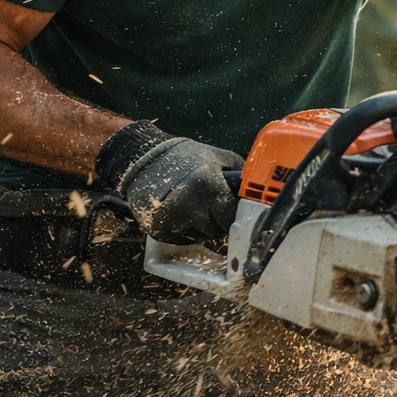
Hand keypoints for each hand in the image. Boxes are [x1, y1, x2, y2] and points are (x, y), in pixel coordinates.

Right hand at [97, 122, 243, 243]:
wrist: (142, 158)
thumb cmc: (182, 156)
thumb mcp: (214, 156)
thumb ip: (237, 172)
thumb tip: (254, 188)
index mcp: (209, 187)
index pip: (232, 217)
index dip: (233, 216)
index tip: (232, 213)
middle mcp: (191, 205)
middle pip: (217, 231)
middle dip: (217, 222)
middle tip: (210, 208)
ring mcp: (172, 219)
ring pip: (200, 238)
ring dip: (201, 228)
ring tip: (193, 208)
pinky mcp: (157, 228)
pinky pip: (180, 240)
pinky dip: (183, 232)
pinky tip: (179, 214)